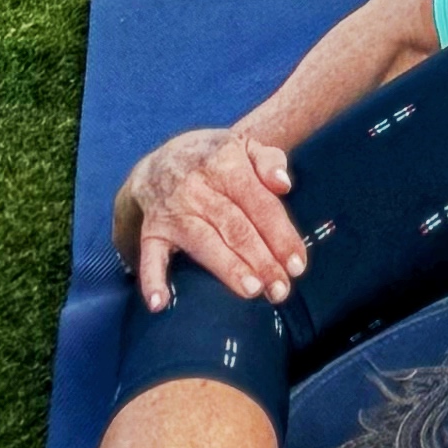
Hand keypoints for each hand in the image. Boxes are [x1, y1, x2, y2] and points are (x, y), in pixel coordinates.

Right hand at [126, 123, 306, 309]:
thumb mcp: (245, 145)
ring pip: (204, 243)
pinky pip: (150, 256)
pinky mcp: (152, 230)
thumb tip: (284, 184)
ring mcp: (173, 211)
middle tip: (281, 289)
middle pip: (236, 227)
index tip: (298, 265)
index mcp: (226, 165)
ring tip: (252, 291)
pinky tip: (159, 303)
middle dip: (261, 260)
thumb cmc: (214, 158)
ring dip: (228, 268)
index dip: (281, 235)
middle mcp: (198, 188)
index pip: (260, 204)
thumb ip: (270, 161)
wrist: (160, 159)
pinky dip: (152, 279)